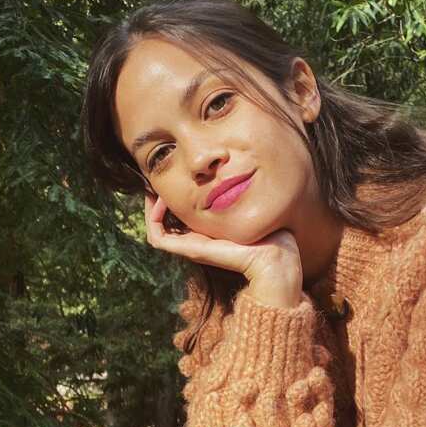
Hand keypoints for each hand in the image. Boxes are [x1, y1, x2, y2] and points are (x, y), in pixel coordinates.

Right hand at [143, 192, 301, 292]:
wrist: (273, 255)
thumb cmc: (270, 233)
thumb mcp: (251, 208)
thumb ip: (240, 195)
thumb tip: (242, 171)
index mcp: (210, 233)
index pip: (180, 218)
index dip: (170, 199)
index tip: (172, 179)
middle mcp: (197, 241)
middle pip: (164, 224)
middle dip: (156, 202)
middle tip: (156, 182)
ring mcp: (191, 247)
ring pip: (157, 230)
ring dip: (152, 209)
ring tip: (155, 190)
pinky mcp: (190, 250)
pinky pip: (158, 237)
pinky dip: (154, 219)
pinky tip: (161, 200)